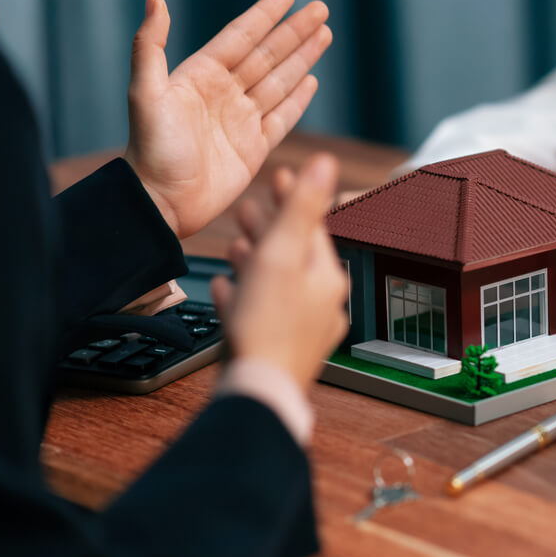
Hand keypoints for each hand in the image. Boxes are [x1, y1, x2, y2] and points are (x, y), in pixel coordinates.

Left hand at [125, 0, 332, 237]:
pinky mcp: (254, 149)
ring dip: (302, 58)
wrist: (160, 203)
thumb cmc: (149, 150)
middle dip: (295, 32)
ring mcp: (241, 121)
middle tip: (320, 9)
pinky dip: (298, 99)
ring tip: (324, 35)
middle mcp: (224, 94)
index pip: (240, 37)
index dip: (264, 15)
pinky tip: (312, 81)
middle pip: (268, 55)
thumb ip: (150, 45)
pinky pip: (282, 118)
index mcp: (200, 76)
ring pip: (280, 82)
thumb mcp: (145, 93)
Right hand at [211, 154, 348, 390]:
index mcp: (327, 279)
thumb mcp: (282, 254)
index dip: (293, 198)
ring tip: (236, 246)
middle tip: (248, 210)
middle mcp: (322, 305)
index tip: (277, 175)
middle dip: (270, 230)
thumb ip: (303, 207)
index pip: (313, 227)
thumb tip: (328, 162)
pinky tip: (227, 293)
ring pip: (279, 286)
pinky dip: (246, 300)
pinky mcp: (280, 353)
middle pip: (296, 256)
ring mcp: (302, 332)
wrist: (256, 394)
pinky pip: (264, 317)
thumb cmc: (266, 325)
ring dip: (257, 263)